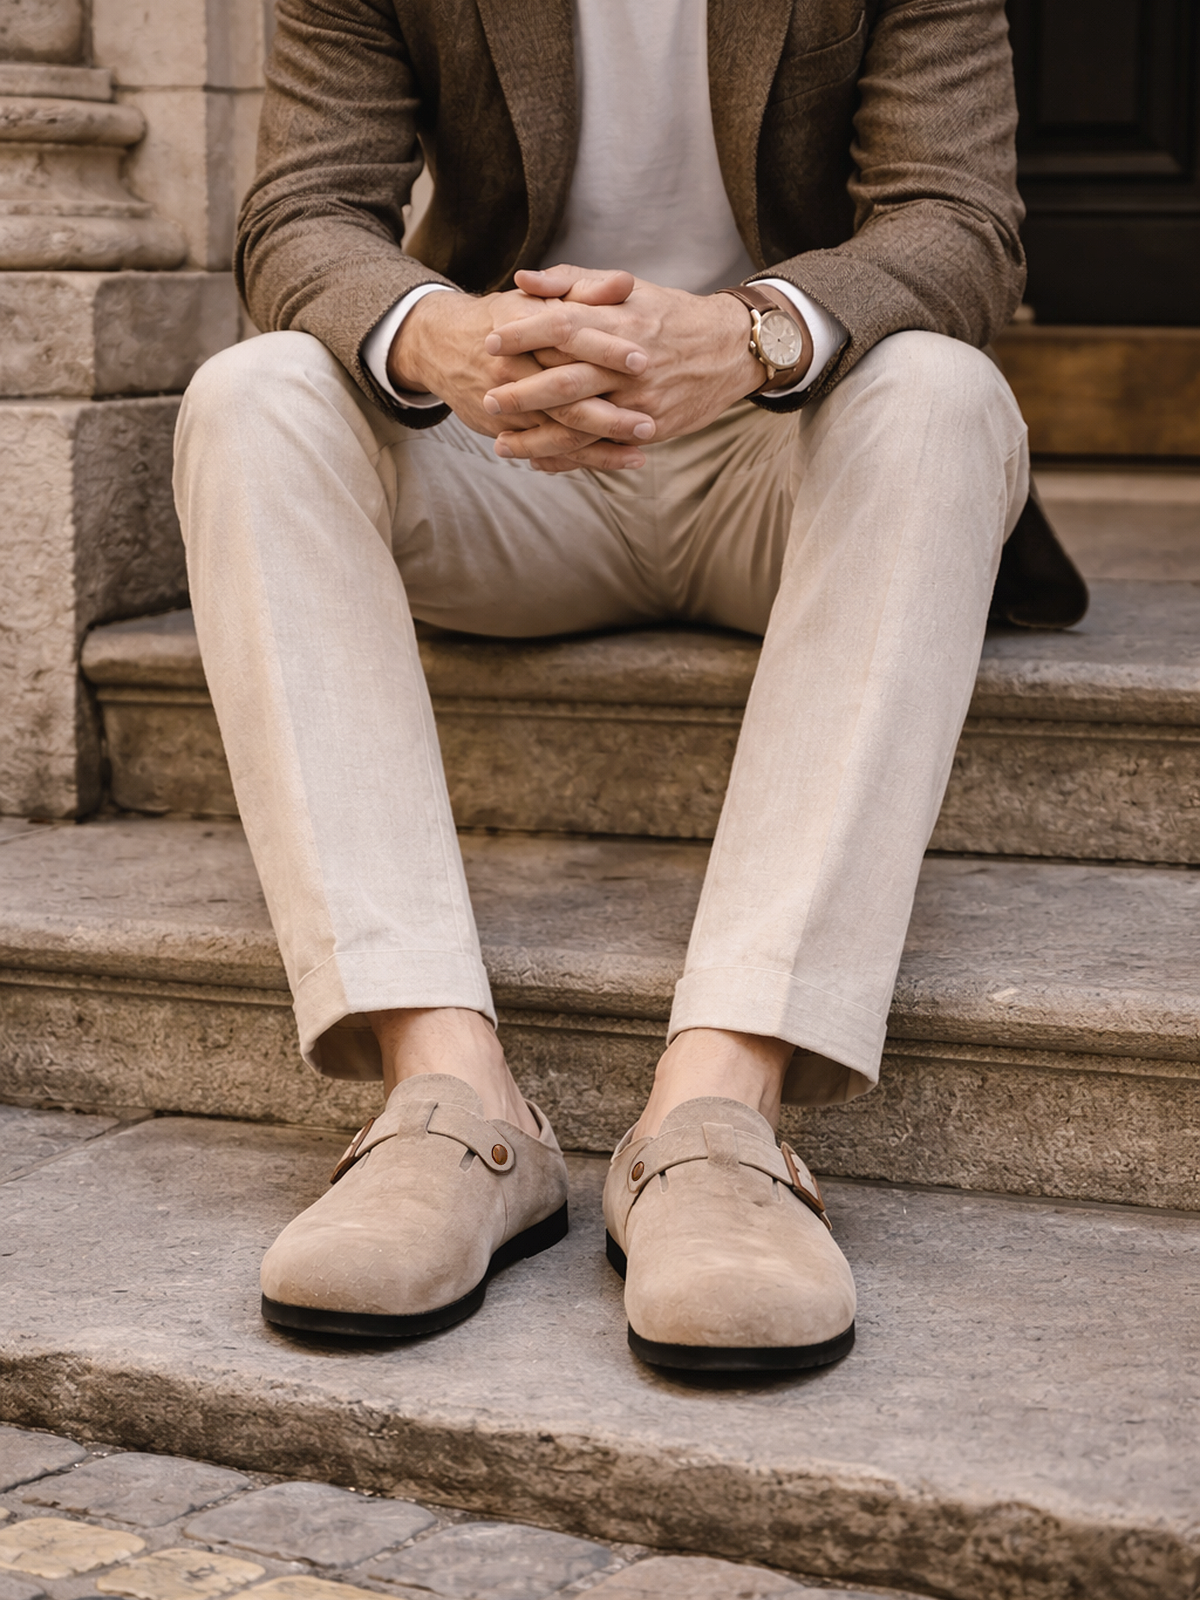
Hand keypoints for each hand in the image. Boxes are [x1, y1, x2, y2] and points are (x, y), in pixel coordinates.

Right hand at [389, 283, 653, 471]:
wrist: (442, 344)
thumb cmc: (504, 317)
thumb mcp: (539, 297)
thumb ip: (584, 289)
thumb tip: (625, 284)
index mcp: (527, 326)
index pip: (570, 335)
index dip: (606, 348)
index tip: (642, 360)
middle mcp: (515, 366)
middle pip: (565, 393)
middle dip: (608, 412)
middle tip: (647, 423)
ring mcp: (508, 403)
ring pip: (557, 430)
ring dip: (600, 446)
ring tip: (640, 450)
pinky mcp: (503, 429)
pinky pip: (545, 449)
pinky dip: (578, 460)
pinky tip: (612, 462)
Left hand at [480, 264, 768, 459]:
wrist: (731, 349)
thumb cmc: (670, 314)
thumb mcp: (627, 288)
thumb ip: (573, 281)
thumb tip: (523, 280)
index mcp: (620, 321)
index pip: (563, 324)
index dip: (524, 334)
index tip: (490, 342)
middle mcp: (628, 362)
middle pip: (566, 379)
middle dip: (522, 393)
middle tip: (488, 398)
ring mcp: (640, 400)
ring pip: (581, 423)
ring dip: (537, 438)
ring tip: (501, 445)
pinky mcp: (650, 427)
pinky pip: (603, 448)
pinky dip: (569, 459)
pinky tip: (539, 463)